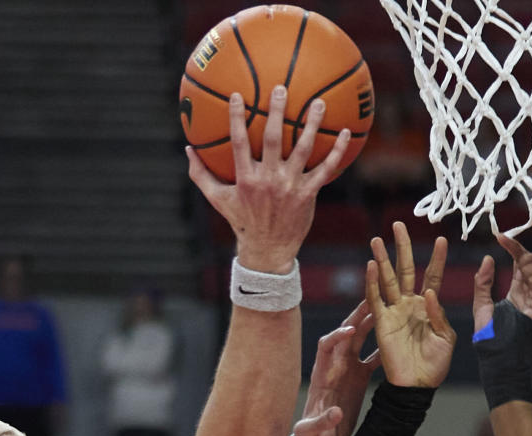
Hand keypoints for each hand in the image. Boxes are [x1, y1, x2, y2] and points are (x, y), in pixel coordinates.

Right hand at [186, 86, 350, 272]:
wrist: (267, 251)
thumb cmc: (241, 221)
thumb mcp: (218, 200)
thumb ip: (201, 174)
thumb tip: (187, 149)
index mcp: (246, 179)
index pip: (239, 143)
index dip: (237, 119)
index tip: (237, 95)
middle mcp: (268, 180)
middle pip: (273, 139)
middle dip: (277, 112)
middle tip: (281, 88)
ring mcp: (290, 186)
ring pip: (303, 149)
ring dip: (311, 124)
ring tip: (318, 102)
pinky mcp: (308, 194)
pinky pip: (325, 169)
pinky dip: (336, 152)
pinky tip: (344, 133)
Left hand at [295, 301, 379, 435]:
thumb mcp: (312, 432)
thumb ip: (322, 421)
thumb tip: (336, 413)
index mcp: (321, 375)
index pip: (325, 347)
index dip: (336, 336)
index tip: (349, 330)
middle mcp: (334, 367)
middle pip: (344, 334)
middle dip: (356, 317)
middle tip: (372, 300)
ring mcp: (347, 370)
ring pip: (359, 340)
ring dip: (371, 324)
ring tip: (387, 308)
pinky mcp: (358, 377)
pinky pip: (371, 357)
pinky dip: (382, 347)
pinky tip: (397, 339)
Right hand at [365, 223, 454, 387]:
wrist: (417, 386)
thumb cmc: (435, 364)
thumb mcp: (446, 338)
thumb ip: (439, 314)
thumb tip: (430, 292)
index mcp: (428, 306)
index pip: (432, 276)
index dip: (436, 259)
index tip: (442, 239)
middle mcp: (409, 305)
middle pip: (405, 269)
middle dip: (402, 247)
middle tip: (398, 225)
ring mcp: (394, 312)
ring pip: (387, 280)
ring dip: (382, 259)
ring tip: (377, 239)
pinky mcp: (382, 323)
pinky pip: (375, 299)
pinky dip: (372, 283)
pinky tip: (371, 265)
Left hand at [473, 235, 531, 332]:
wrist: (498, 357)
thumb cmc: (489, 337)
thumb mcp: (481, 305)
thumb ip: (482, 283)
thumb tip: (487, 257)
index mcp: (518, 290)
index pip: (521, 260)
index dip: (513, 246)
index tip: (499, 237)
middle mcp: (531, 291)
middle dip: (522, 251)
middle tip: (510, 252)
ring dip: (530, 262)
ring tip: (517, 274)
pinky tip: (525, 279)